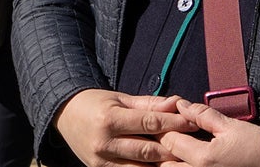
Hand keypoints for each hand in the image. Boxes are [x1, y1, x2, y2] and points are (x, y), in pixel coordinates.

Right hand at [55, 89, 196, 165]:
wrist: (65, 115)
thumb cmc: (96, 103)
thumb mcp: (120, 98)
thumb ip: (150, 103)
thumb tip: (178, 104)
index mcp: (109, 119)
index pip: (150, 123)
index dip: (175, 123)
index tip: (193, 122)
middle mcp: (104, 142)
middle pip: (149, 150)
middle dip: (174, 147)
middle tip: (195, 145)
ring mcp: (101, 161)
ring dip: (164, 165)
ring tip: (182, 160)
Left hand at [157, 99, 259, 166]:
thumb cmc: (257, 148)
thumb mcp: (230, 126)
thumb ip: (202, 115)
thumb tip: (181, 105)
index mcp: (204, 158)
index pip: (169, 141)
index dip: (163, 128)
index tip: (163, 120)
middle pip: (163, 163)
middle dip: (161, 148)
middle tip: (163, 134)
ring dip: (167, 161)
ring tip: (170, 149)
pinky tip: (180, 160)